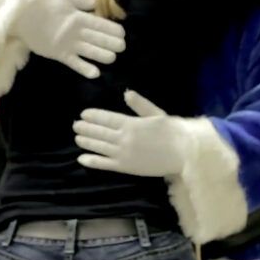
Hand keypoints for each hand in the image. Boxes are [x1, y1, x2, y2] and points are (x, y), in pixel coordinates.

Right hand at [10, 0, 125, 78]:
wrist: (20, 13)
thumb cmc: (43, 3)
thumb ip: (83, 2)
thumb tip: (98, 3)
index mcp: (79, 16)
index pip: (102, 24)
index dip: (115, 30)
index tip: (123, 34)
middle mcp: (76, 31)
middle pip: (100, 39)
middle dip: (114, 44)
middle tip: (123, 47)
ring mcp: (67, 43)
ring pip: (91, 51)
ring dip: (104, 55)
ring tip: (113, 58)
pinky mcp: (58, 53)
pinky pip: (74, 63)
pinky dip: (85, 69)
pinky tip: (95, 74)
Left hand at [73, 90, 188, 176]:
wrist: (184, 152)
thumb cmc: (173, 130)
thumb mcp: (156, 113)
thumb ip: (140, 104)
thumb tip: (126, 92)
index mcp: (131, 123)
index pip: (106, 118)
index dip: (93, 116)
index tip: (83, 114)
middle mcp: (123, 138)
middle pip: (99, 132)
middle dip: (86, 128)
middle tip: (76, 125)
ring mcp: (123, 154)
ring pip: (99, 147)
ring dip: (86, 141)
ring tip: (77, 138)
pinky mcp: (126, 167)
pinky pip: (105, 164)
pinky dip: (92, 161)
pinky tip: (82, 158)